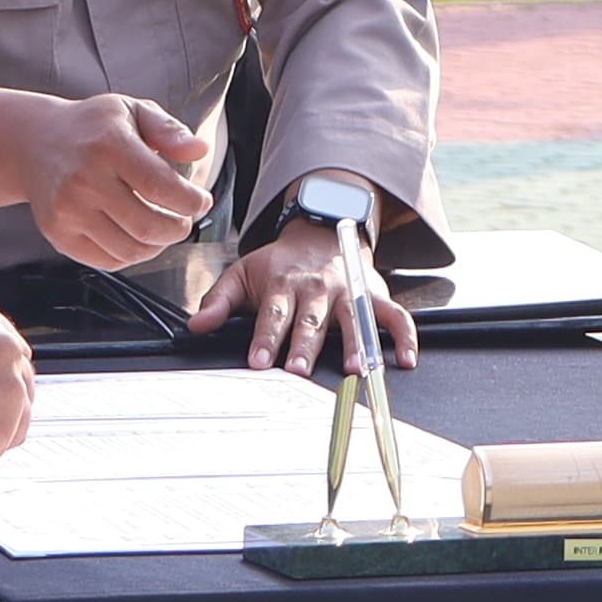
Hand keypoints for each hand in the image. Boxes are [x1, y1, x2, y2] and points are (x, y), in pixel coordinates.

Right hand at [19, 95, 213, 270]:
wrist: (34, 142)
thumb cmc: (91, 127)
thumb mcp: (133, 111)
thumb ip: (169, 130)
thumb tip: (198, 150)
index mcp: (108, 144)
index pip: (161, 187)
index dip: (191, 201)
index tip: (200, 201)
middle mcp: (84, 179)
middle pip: (149, 226)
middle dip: (178, 228)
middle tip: (183, 219)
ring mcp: (67, 210)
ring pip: (130, 250)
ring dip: (157, 245)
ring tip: (161, 228)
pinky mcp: (57, 233)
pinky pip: (107, 261)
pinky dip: (131, 254)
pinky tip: (135, 236)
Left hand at [192, 220, 416, 375]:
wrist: (320, 232)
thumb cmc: (280, 264)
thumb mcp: (243, 273)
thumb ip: (220, 301)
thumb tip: (196, 326)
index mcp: (283, 284)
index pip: (273, 314)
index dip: (265, 338)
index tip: (258, 361)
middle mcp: (317, 289)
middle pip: (311, 321)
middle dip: (304, 346)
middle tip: (298, 370)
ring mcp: (348, 292)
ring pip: (352, 319)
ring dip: (354, 343)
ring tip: (355, 369)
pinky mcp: (374, 295)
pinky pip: (394, 316)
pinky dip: (403, 336)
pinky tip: (404, 360)